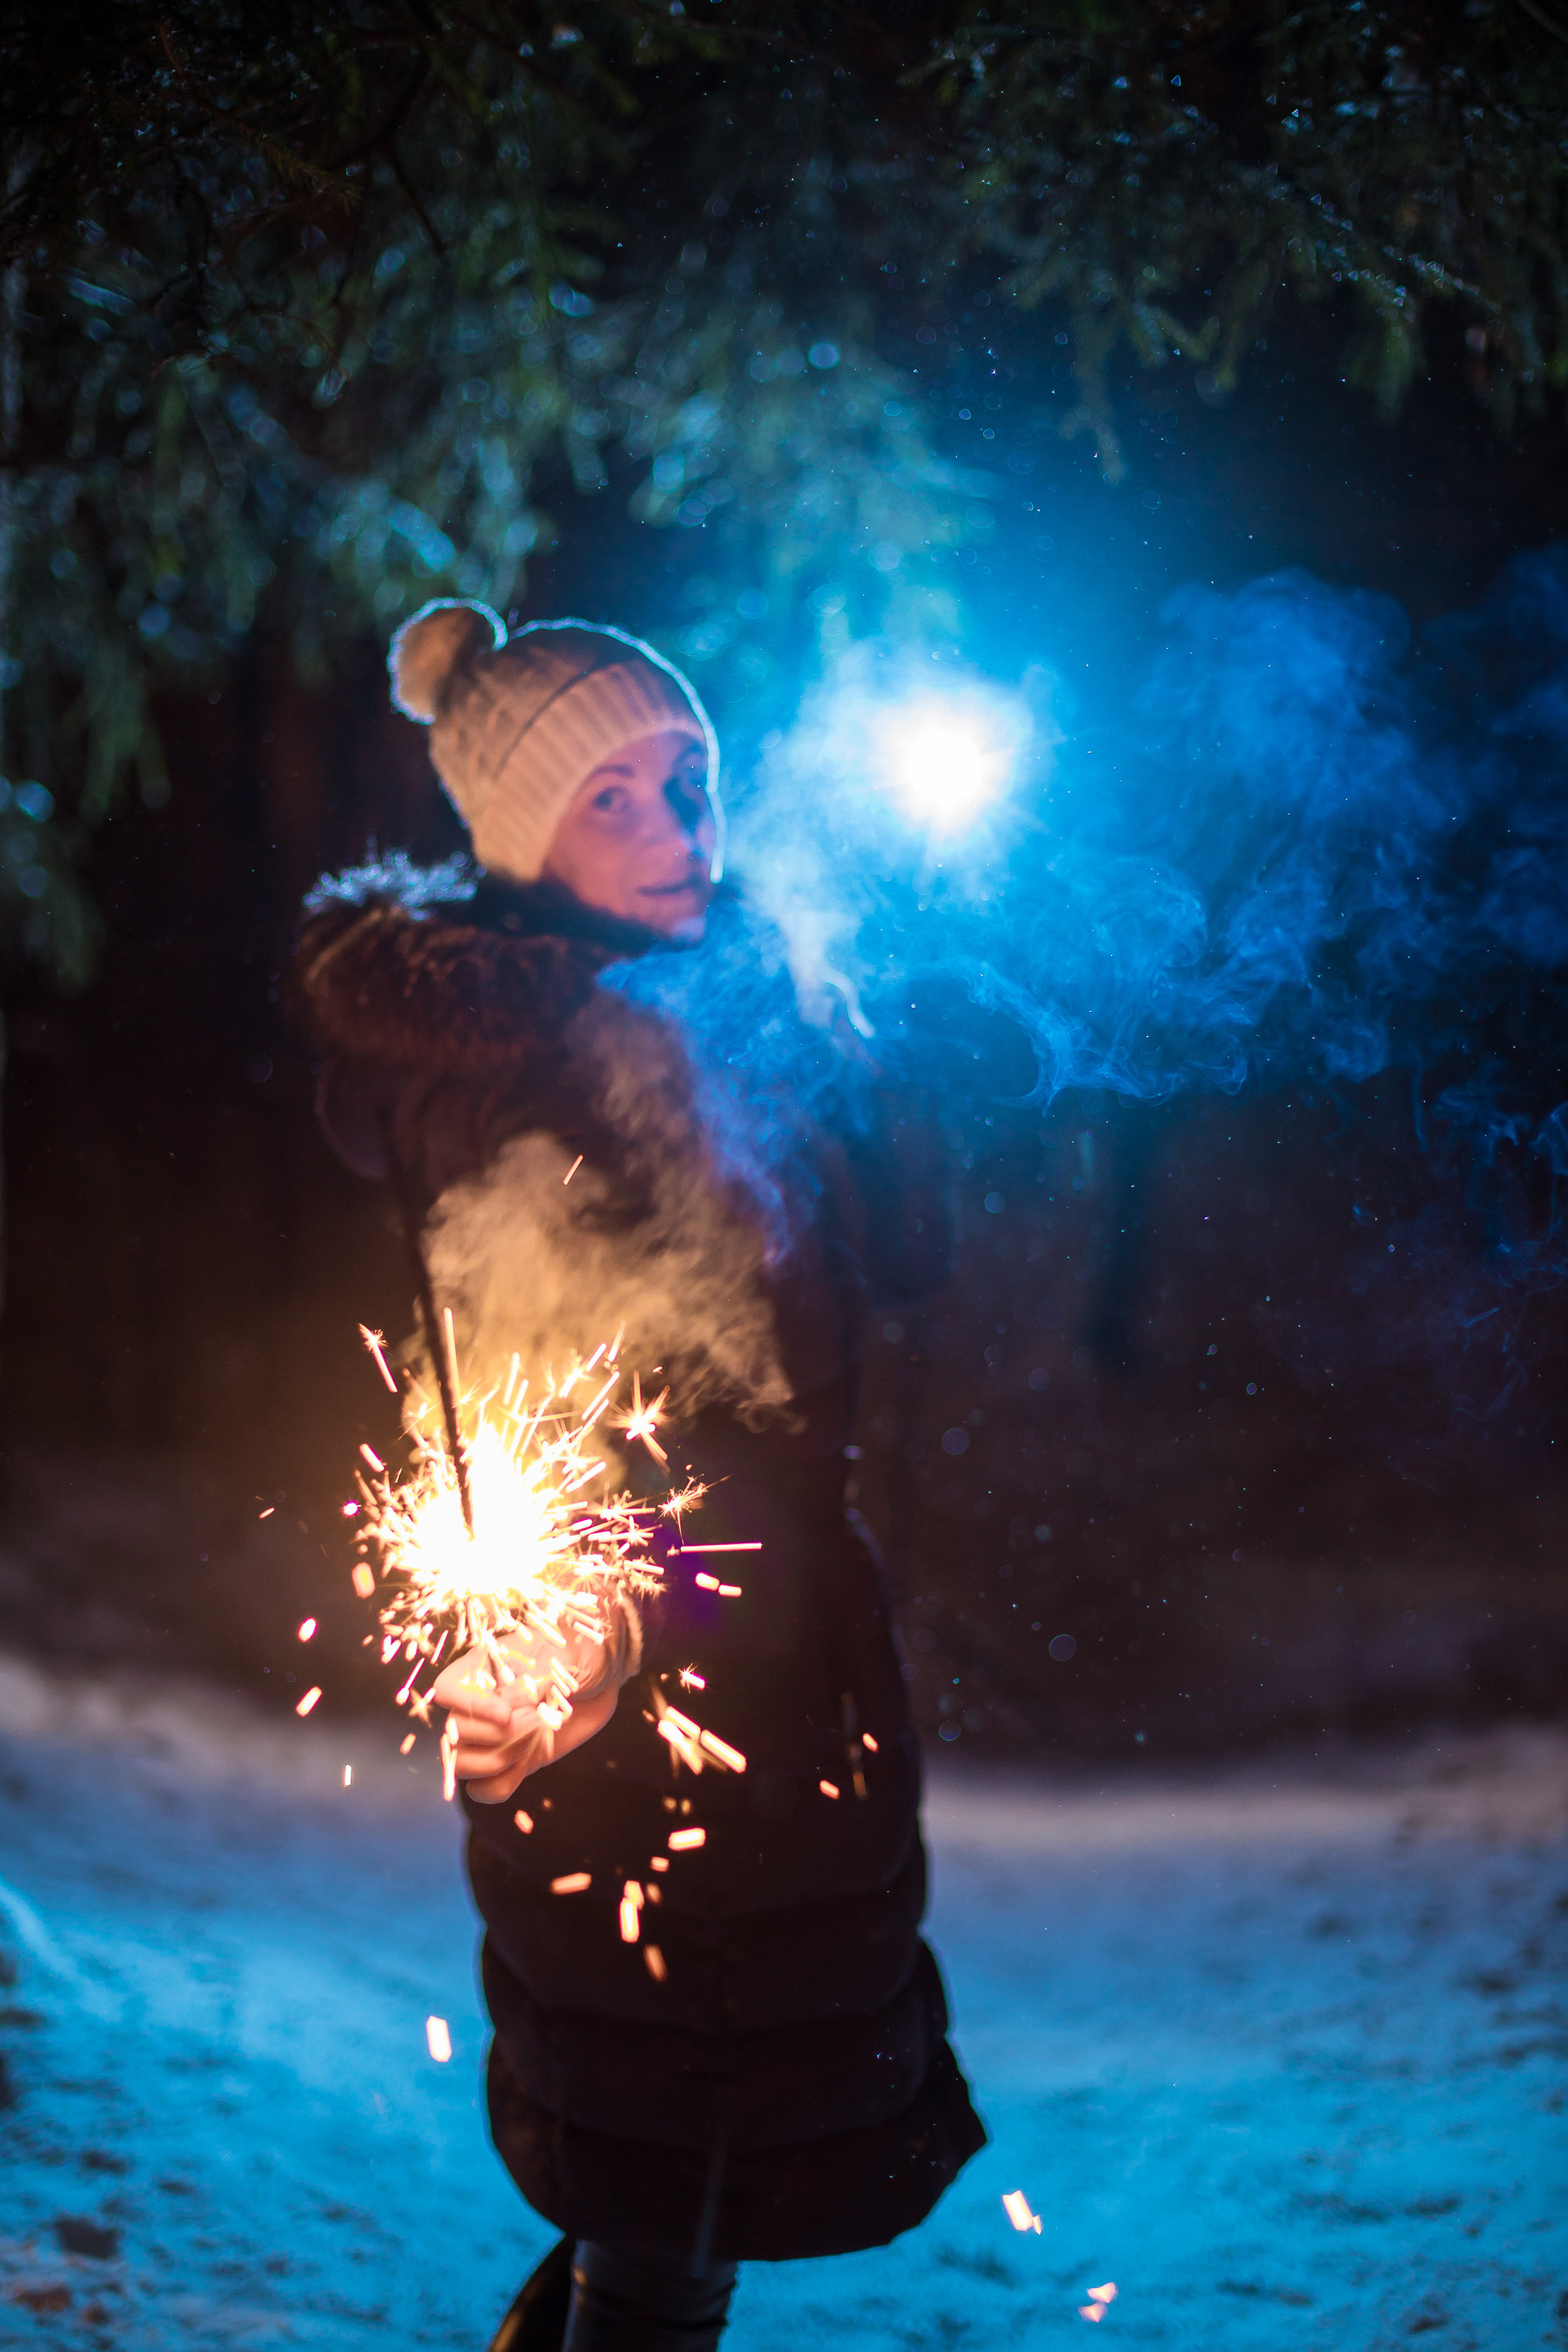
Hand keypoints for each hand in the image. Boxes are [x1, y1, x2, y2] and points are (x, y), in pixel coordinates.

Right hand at [432, 1625, 618, 1803]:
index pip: (446, 1689)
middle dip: (497, 1735)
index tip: (505, 1715)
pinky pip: (484, 1788)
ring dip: (496, 1761)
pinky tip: (527, 1762)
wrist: (603, 1672)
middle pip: (455, 1731)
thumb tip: (504, 1711)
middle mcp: (479, 1703)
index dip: (467, 1707)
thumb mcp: (560, 1660)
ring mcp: (492, 1735)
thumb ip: (529, 1685)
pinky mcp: (510, 1759)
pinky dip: (501, 1785)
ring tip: (533, 1740)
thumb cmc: (578, 1651)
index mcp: (482, 1667)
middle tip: (537, 1720)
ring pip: (461, 1764)